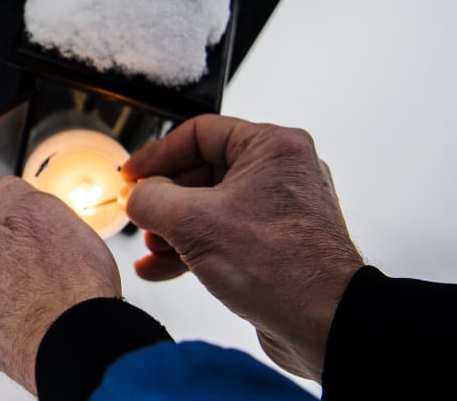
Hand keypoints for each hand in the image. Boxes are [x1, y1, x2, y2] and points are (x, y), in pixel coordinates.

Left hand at [0, 176, 120, 394]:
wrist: (87, 349)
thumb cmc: (63, 284)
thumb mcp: (36, 209)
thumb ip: (5, 192)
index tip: (9, 221)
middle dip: (2, 256)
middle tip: (39, 249)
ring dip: (19, 288)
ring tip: (56, 281)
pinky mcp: (13, 360)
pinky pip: (17, 329)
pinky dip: (34, 317)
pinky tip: (61, 310)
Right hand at [122, 115, 363, 380]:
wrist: (324, 325)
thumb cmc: (281, 268)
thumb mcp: (192, 223)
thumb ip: (150, 199)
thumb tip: (136, 196)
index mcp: (271, 147)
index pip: (198, 132)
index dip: (157, 154)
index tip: (132, 174)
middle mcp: (281, 172)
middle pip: (201, 171)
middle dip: (164, 200)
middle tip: (141, 215)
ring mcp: (280, 209)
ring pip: (209, 205)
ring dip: (174, 228)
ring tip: (153, 249)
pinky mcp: (276, 242)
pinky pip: (224, 233)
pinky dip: (193, 247)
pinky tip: (163, 267)